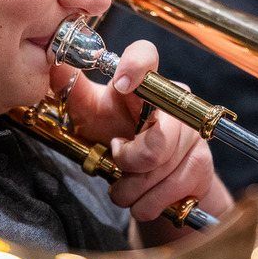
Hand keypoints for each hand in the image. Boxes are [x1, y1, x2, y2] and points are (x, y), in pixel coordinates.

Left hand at [54, 40, 232, 244]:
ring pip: (158, 173)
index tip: (120, 86)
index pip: (146, 55)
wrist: (151, 179)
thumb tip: (55, 65)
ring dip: (130, 189)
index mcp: (144, 82)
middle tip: (116, 158)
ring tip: (126, 182)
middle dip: (128, 162)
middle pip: (156, 142)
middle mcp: (175, 101)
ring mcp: (193, 133)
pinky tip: (143, 194)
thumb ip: (74, 92)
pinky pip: (167, 192)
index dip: (135, 66)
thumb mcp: (92, 116)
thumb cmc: (117, 135)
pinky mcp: (202, 163)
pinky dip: (145, 204)